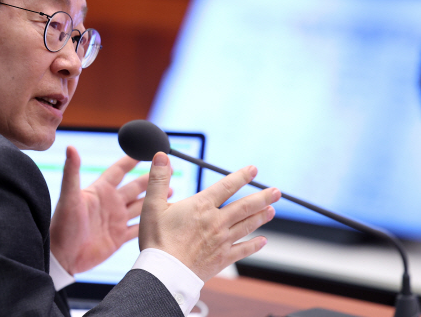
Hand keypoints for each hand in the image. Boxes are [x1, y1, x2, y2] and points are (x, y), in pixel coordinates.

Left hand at [50, 146, 156, 274]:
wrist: (61, 257)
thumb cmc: (61, 226)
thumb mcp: (69, 198)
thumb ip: (72, 173)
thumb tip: (71, 148)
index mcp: (99, 191)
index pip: (118, 170)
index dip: (130, 160)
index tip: (144, 149)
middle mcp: (110, 203)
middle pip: (135, 187)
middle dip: (151, 178)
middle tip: (168, 169)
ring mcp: (116, 220)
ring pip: (141, 206)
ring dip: (155, 199)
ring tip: (171, 190)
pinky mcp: (119, 238)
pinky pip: (139, 228)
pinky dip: (152, 223)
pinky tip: (164, 219)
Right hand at [140, 152, 280, 281]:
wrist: (164, 273)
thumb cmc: (157, 240)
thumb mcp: (152, 205)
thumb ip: (159, 179)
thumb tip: (161, 156)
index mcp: (201, 206)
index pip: (226, 186)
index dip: (241, 177)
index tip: (253, 170)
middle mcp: (216, 222)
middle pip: (244, 206)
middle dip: (262, 197)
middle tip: (276, 191)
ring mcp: (222, 241)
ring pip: (247, 226)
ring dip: (261, 216)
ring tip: (272, 210)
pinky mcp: (222, 259)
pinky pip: (243, 250)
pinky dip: (254, 245)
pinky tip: (263, 241)